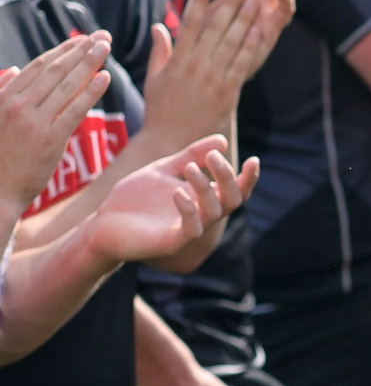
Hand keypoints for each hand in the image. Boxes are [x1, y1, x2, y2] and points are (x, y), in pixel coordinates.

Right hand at [0, 33, 111, 214]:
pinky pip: (75, 109)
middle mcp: (18, 105)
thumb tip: (12, 69)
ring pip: (67, 85)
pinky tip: (106, 77)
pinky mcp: (50, 139)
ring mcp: (34, 122)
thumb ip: (2, 92)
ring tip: (106, 48)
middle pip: (56, 70)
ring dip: (89, 63)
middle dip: (81, 51)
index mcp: (4, 98)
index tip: (81, 40)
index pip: (39, 66)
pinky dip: (91, 91)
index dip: (63, 50)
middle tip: (102, 37)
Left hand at [86, 140, 257, 265]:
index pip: (236, 191)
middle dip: (228, 176)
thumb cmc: (135, 199)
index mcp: (204, 200)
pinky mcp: (171, 243)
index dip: (248, 178)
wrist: (102, 224)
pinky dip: (189, 209)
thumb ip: (191, 156)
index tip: (253, 160)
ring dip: (206, 187)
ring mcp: (188, 231)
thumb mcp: (164, 169)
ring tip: (188, 167)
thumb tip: (222, 142)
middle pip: (233, 200)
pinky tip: (177, 192)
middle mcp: (202, 216)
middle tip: (212, 156)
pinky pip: (191, 229)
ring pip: (215, 212)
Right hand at [144, 0, 295, 145]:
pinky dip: (251, 43)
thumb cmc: (163, 110)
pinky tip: (261, 26)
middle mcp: (194, 63)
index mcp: (178, 57)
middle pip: (214, 23)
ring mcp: (212, 76)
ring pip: (231, 39)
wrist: (173, 143)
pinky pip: (241, 62)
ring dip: (245, 14)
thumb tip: (160, 25)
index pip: (190, 19)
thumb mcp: (156, 79)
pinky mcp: (228, 90)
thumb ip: (162, 51)